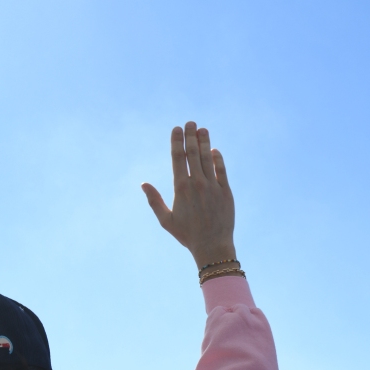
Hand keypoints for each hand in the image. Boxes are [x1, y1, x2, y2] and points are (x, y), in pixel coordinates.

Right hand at [142, 123, 236, 267]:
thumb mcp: (166, 220)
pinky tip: (214, 150)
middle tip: (190, 123)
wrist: (213, 247)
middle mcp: (197, 184)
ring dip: (204, 142)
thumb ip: (154, 201)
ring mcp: (213, 187)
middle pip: (193, 153)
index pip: (178, 158)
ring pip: (207, 158)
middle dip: (191, 135)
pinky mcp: (226, 192)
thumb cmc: (187, 235)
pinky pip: (221, 170)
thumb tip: (143, 184)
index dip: (177, 141)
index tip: (176, 129)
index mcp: (181, 188)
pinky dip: (217, 158)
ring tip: (202, 129)